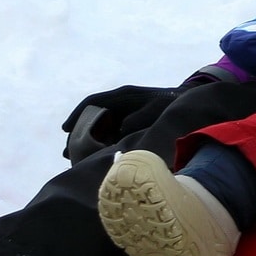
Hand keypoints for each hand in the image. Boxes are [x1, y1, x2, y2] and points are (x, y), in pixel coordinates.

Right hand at [59, 67, 227, 162]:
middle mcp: (120, 103)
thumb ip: (138, 119)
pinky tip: (96, 160)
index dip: (77, 115)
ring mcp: (125, 114)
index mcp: (123, 95)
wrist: (189, 102)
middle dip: (78, 135)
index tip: (65, 129)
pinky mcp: (130, 124)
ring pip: (99, 128)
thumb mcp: (156, 110)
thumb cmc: (173, 105)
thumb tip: (119, 132)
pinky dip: (101, 146)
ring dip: (87, 143)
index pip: (93, 103)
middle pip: (91, 118)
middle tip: (66, 154)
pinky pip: (111, 135)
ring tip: (74, 160)